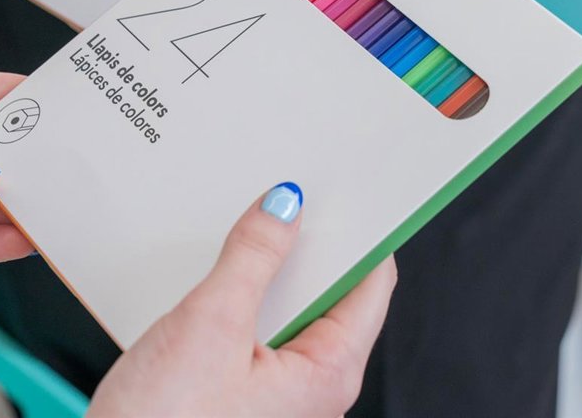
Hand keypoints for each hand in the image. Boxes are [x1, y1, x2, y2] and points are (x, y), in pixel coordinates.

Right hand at [90, 184, 397, 417]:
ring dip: (274, 269)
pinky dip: (248, 296)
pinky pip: (261, 330)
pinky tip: (222, 272)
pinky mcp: (242, 394)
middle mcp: (314, 387)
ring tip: (253, 223)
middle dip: (313, 243)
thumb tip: (284, 208)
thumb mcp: (210, 325)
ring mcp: (279, 393)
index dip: (363, 230)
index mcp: (329, 373)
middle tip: (291, 192)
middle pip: (333, 293)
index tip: (348, 187)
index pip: (372, 283)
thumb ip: (252, 258)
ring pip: (292, 310)